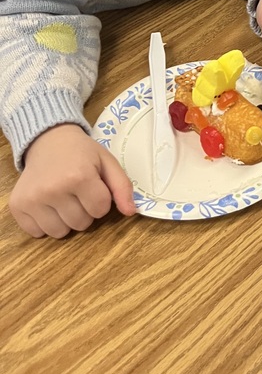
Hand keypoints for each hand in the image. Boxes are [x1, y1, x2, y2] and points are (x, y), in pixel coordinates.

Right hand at [10, 124, 136, 238]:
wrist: (48, 140)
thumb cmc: (82, 153)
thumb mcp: (107, 162)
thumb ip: (122, 186)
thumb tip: (131, 212)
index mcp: (79, 176)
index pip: (100, 210)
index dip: (101, 200)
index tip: (94, 187)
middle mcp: (54, 189)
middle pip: (81, 224)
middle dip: (84, 210)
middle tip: (77, 191)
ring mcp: (33, 199)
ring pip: (60, 232)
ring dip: (65, 220)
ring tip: (63, 198)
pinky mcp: (18, 207)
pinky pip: (37, 233)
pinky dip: (45, 223)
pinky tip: (47, 204)